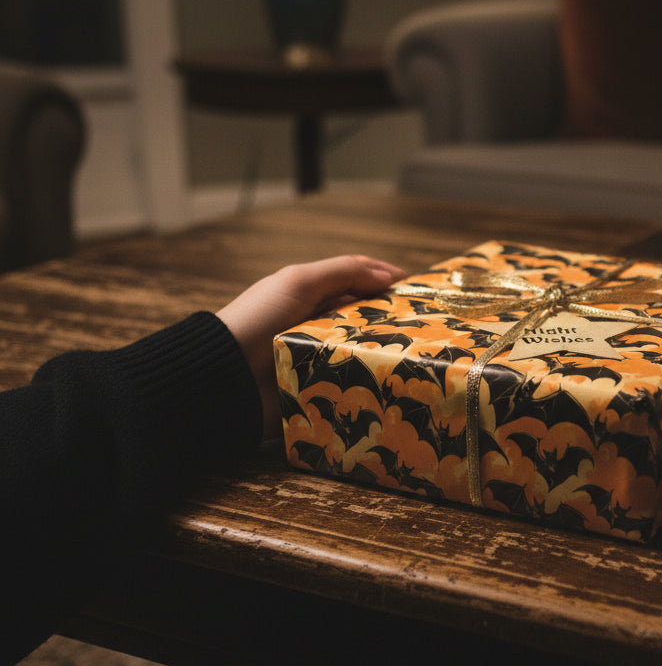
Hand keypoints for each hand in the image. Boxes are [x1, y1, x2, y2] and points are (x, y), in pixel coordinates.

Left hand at [217, 254, 405, 437]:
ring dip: (386, 357)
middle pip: (368, 324)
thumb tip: (390, 273)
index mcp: (314, 299)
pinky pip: (354, 389)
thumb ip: (345, 272)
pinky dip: (371, 386)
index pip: (360, 288)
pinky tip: (396, 384)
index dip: (389, 288)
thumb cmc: (258, 319)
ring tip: (419, 358)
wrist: (226, 376)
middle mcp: (320, 329)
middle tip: (430, 330)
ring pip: (366, 357)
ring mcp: (322, 362)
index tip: (422, 294)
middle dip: (396, 325)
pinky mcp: (322, 393)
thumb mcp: (300, 282)